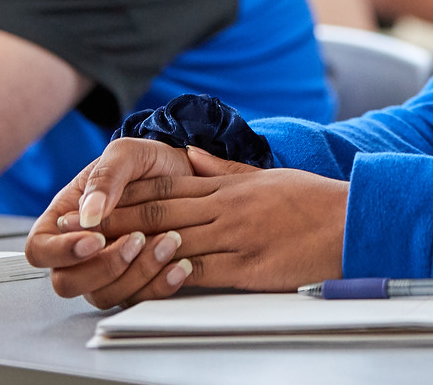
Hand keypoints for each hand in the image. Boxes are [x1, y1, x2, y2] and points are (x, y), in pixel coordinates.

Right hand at [26, 138, 195, 303]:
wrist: (185, 172)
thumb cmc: (148, 163)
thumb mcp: (127, 154)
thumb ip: (106, 177)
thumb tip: (87, 214)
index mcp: (63, 220)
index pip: (39, 250)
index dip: (61, 251)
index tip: (97, 239)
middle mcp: (79, 253)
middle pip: (67, 283)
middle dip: (104, 267)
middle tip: (138, 239)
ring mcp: (105, 272)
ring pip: (104, 296)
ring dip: (137, 275)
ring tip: (170, 243)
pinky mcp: (136, 283)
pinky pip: (139, 299)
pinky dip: (160, 286)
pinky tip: (181, 266)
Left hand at [38, 148, 348, 307]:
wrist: (350, 222)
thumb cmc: (314, 201)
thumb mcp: (268, 175)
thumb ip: (227, 168)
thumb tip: (194, 155)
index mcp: (229, 187)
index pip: (168, 184)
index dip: (128, 191)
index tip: (100, 197)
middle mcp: (226, 209)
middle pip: (159, 211)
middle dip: (116, 218)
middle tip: (81, 224)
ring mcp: (234, 238)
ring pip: (171, 241)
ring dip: (131, 247)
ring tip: (99, 252)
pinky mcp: (245, 268)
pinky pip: (197, 272)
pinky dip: (167, 275)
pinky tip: (143, 277)